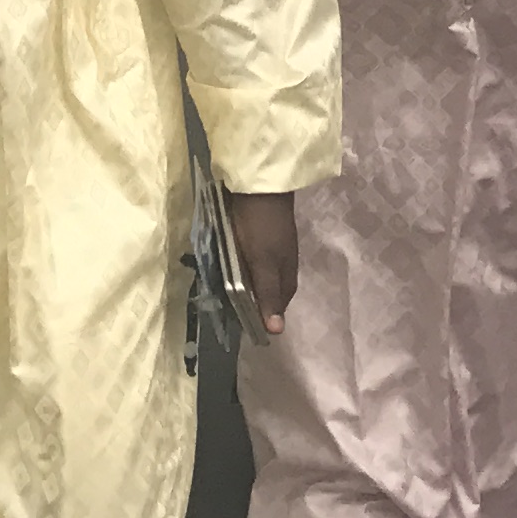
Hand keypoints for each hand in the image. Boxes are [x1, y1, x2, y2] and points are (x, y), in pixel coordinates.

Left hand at [225, 189, 300, 336]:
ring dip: (249, 281)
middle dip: (255, 299)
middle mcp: (285, 264)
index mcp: (287, 275)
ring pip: (263, 274)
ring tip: (229, 285)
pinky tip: (235, 262)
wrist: (261, 185)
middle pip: (271, 290)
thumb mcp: (262, 264)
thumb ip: (267, 295)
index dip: (262, 315)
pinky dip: (246, 265)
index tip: (241, 322)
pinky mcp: (267, 235)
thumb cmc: (260, 227)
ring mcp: (277, 248)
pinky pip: (257, 258)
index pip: (277, 306)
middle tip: (230, 304)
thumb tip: (277, 332)